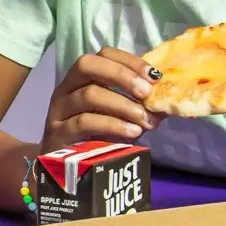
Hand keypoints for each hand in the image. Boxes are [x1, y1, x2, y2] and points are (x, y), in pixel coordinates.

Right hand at [43, 49, 160, 147]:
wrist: (67, 170)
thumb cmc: (97, 138)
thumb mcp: (120, 118)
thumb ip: (140, 106)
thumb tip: (167, 101)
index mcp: (82, 79)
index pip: (103, 54)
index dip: (129, 61)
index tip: (155, 76)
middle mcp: (66, 89)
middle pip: (87, 65)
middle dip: (121, 75)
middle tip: (146, 92)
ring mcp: (59, 110)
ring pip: (88, 94)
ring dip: (122, 104)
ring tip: (144, 119)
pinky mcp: (58, 133)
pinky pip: (85, 122)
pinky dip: (112, 124)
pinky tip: (132, 132)